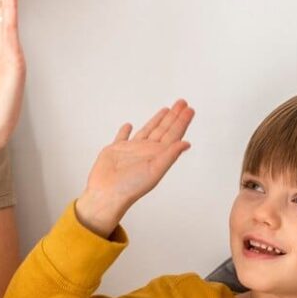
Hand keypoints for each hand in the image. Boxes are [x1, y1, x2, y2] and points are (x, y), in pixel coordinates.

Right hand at [74, 100, 194, 236]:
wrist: (107, 194)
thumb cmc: (131, 187)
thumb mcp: (155, 170)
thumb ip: (170, 155)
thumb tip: (187, 143)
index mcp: (158, 155)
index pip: (173, 134)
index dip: (182, 122)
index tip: (189, 109)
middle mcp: (147, 151)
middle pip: (163, 130)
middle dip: (173, 116)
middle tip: (182, 103)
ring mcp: (131, 150)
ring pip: (147, 130)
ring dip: (156, 120)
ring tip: (165, 109)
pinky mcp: (115, 150)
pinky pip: (122, 137)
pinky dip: (125, 131)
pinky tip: (129, 125)